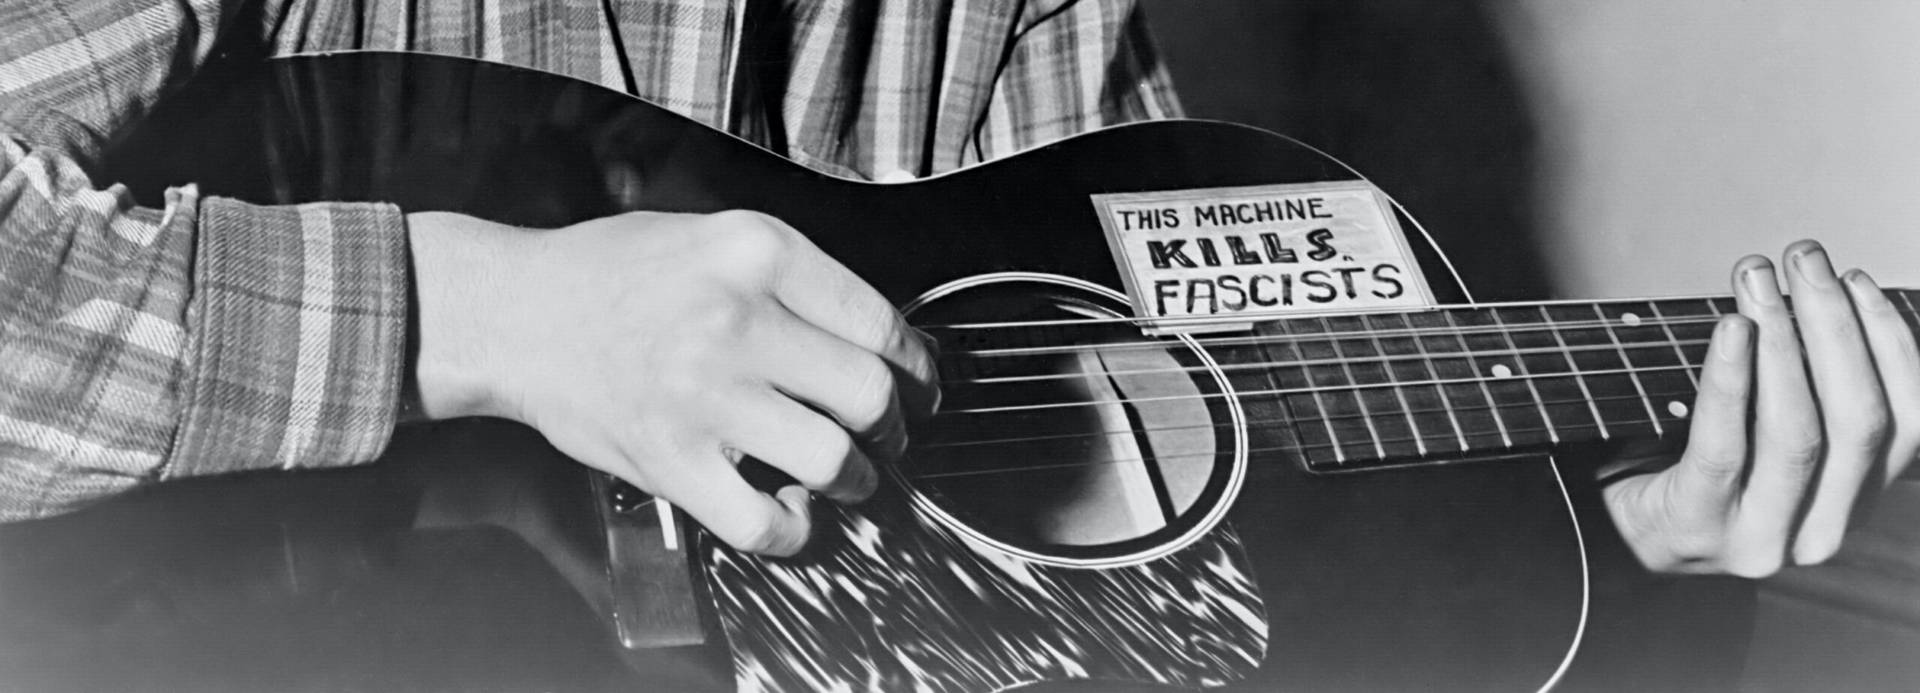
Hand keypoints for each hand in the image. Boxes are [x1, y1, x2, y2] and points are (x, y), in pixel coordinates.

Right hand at [406, 210, 939, 555]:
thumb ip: (790, 277)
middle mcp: (736, 320)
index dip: (914, 365)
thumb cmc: (610, 273)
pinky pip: (762, 521)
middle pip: (867, 394)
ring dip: (854, 480)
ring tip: (846, 475)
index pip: (876, 320)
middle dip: (892, 424)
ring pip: (830, 460)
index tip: (918, 382)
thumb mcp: (711, 234)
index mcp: (756, 252)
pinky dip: (793, 530)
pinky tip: (791, 512)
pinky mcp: (671, 459)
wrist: (513, 313)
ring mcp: (703, 394)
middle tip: (886, 432)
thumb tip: (873, 335)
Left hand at [1601, 240, 1919, 576]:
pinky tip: (1729, 330)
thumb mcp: (1766, 430)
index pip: (1907, 420)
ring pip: (1798, 432)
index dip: (1890, 342)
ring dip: (1784, 342)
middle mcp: (1822, 531)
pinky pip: (1723, 444)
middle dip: (1835, 325)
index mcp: (1856, 501)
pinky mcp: (1700, 527)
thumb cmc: (1691, 463)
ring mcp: (1761, 539)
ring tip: (1759, 282)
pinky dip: (1730, 380)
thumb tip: (1831, 288)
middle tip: (1803, 259)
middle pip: (1858, 419)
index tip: (1856, 278)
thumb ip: (1811, 387)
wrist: (1610, 527)